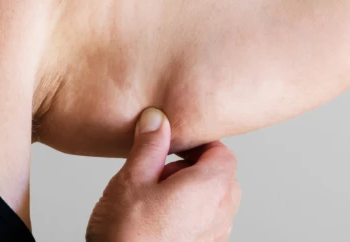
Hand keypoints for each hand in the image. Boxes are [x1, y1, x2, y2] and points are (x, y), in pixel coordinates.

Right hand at [86, 107, 240, 241]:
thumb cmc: (127, 237)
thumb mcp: (133, 179)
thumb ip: (150, 145)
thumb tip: (157, 120)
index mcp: (211, 188)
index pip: (222, 152)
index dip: (198, 144)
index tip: (175, 146)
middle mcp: (221, 214)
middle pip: (220, 176)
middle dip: (193, 168)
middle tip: (161, 173)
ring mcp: (215, 238)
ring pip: (214, 201)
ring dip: (191, 193)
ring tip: (155, 199)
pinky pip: (206, 224)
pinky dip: (189, 215)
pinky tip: (158, 220)